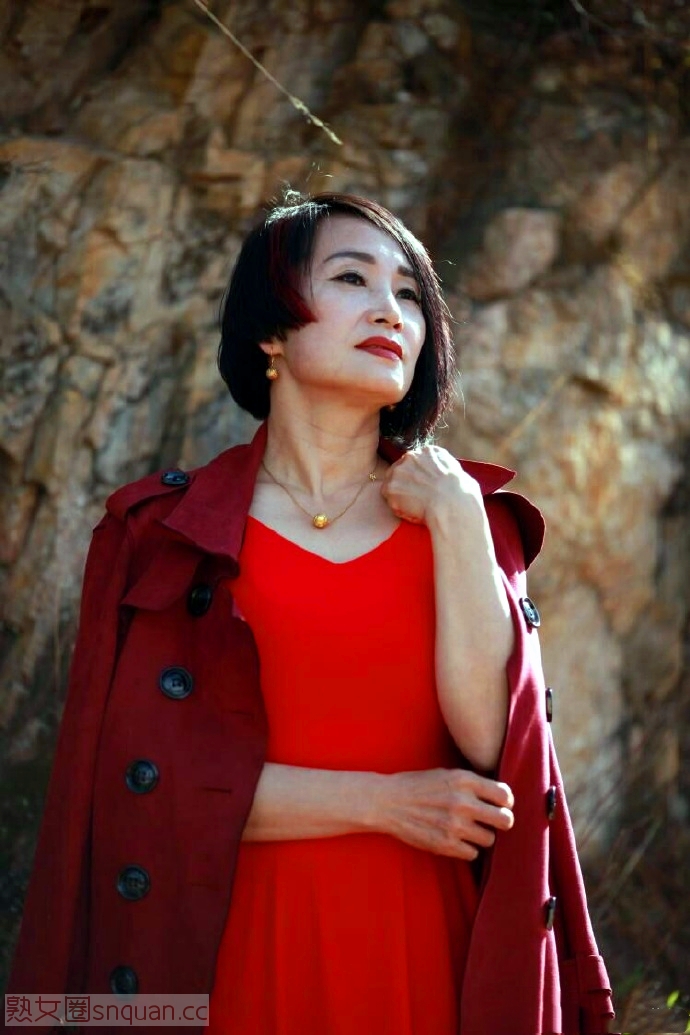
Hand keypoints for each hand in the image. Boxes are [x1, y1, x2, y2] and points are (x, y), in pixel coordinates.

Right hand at [376, 767, 513, 859]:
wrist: (387, 802)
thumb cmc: (417, 785)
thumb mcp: (446, 774)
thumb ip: (472, 783)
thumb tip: (499, 796)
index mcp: (464, 780)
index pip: (504, 795)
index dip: (505, 802)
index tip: (500, 805)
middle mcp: (463, 802)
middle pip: (505, 820)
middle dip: (502, 822)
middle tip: (493, 822)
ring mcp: (454, 825)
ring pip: (490, 839)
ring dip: (482, 836)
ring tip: (469, 830)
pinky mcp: (445, 845)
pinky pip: (473, 853)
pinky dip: (467, 849)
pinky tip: (456, 840)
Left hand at [380, 446, 483, 526]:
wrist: (453, 507)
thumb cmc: (463, 496)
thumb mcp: (461, 474)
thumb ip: (447, 472)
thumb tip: (451, 478)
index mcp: (430, 451)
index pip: (416, 462)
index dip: (419, 478)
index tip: (425, 489)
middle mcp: (412, 456)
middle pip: (402, 470)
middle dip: (407, 485)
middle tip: (419, 501)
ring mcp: (399, 470)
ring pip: (394, 485)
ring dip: (402, 497)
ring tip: (419, 508)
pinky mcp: (391, 486)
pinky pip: (390, 500)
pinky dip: (399, 509)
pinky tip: (413, 512)